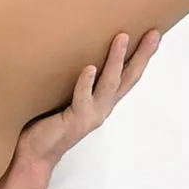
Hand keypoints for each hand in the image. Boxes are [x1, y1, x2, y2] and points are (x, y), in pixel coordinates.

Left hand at [14, 29, 160, 169]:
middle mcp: (102, 107)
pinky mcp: (76, 120)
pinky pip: (83, 98)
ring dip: (116, 60)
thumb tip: (70, 49)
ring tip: (122, 37)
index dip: (141, 57)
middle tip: (153, 34)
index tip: (153, 35)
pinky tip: (89, 68)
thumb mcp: (63, 96)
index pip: (127, 76)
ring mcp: (91, 114)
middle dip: (142, 55)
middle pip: (128, 78)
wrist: (34, 155)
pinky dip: (86, 83)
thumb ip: (72, 80)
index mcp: (101, 101)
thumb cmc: (45, 124)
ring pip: (109, 84)